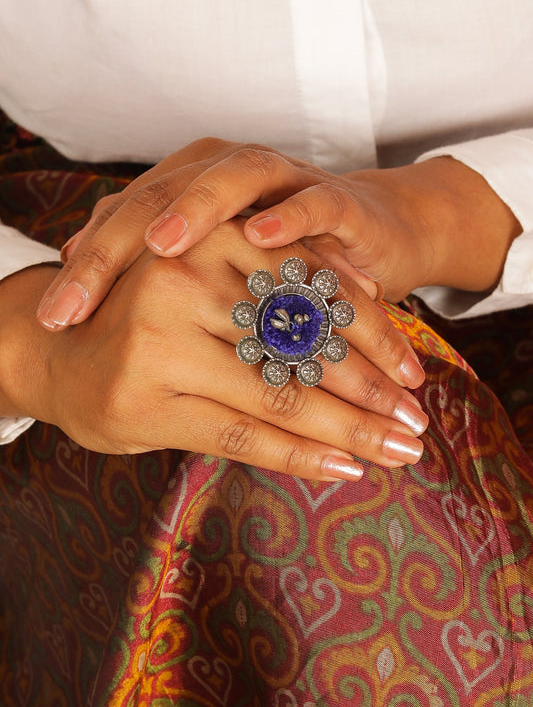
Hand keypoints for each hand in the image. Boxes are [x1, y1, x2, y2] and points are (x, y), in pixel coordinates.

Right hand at [2, 221, 426, 480]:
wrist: (54, 348)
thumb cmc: (149, 315)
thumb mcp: (211, 275)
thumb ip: (277, 282)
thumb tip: (373, 303)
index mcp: (210, 239)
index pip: (315, 289)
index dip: (374, 333)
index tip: (413, 371)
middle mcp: (183, 280)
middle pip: (305, 343)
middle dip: (372, 388)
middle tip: (415, 419)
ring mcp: (161, 343)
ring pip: (281, 393)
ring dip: (350, 429)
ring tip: (397, 449)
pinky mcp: (146, 402)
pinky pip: (242, 435)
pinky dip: (300, 455)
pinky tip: (343, 467)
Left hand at [37, 138, 520, 330]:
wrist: (372, 236)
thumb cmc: (283, 266)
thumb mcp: (216, 276)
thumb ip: (152, 275)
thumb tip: (76, 289)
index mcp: (190, 191)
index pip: (123, 221)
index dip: (87, 270)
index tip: (56, 320)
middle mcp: (228, 176)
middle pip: (160, 198)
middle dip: (118, 250)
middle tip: (82, 299)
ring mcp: (284, 181)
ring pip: (232, 182)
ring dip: (197, 210)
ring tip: (161, 244)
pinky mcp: (338, 199)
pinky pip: (314, 202)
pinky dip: (289, 216)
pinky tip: (260, 235)